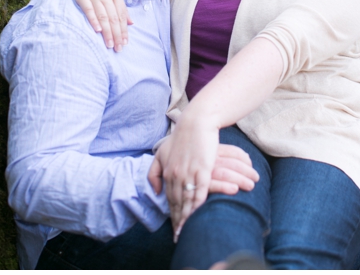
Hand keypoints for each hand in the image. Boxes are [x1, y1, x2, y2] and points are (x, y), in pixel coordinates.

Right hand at [69, 0, 131, 49]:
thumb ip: (121, 5)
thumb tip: (131, 22)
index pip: (121, 16)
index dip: (124, 30)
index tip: (125, 43)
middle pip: (114, 18)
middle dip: (117, 35)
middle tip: (119, 48)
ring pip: (103, 16)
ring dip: (107, 31)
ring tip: (110, 44)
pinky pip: (88, 9)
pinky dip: (93, 19)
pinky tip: (96, 30)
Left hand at [146, 114, 222, 239]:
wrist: (196, 124)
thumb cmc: (180, 138)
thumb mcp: (162, 153)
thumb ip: (156, 172)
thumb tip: (156, 191)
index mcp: (167, 172)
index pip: (169, 199)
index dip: (172, 215)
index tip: (173, 228)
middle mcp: (176, 174)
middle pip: (177, 203)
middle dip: (178, 221)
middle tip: (179, 236)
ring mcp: (189, 173)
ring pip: (187, 200)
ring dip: (187, 217)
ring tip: (186, 232)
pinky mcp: (203, 170)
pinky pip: (200, 192)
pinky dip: (198, 205)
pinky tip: (197, 215)